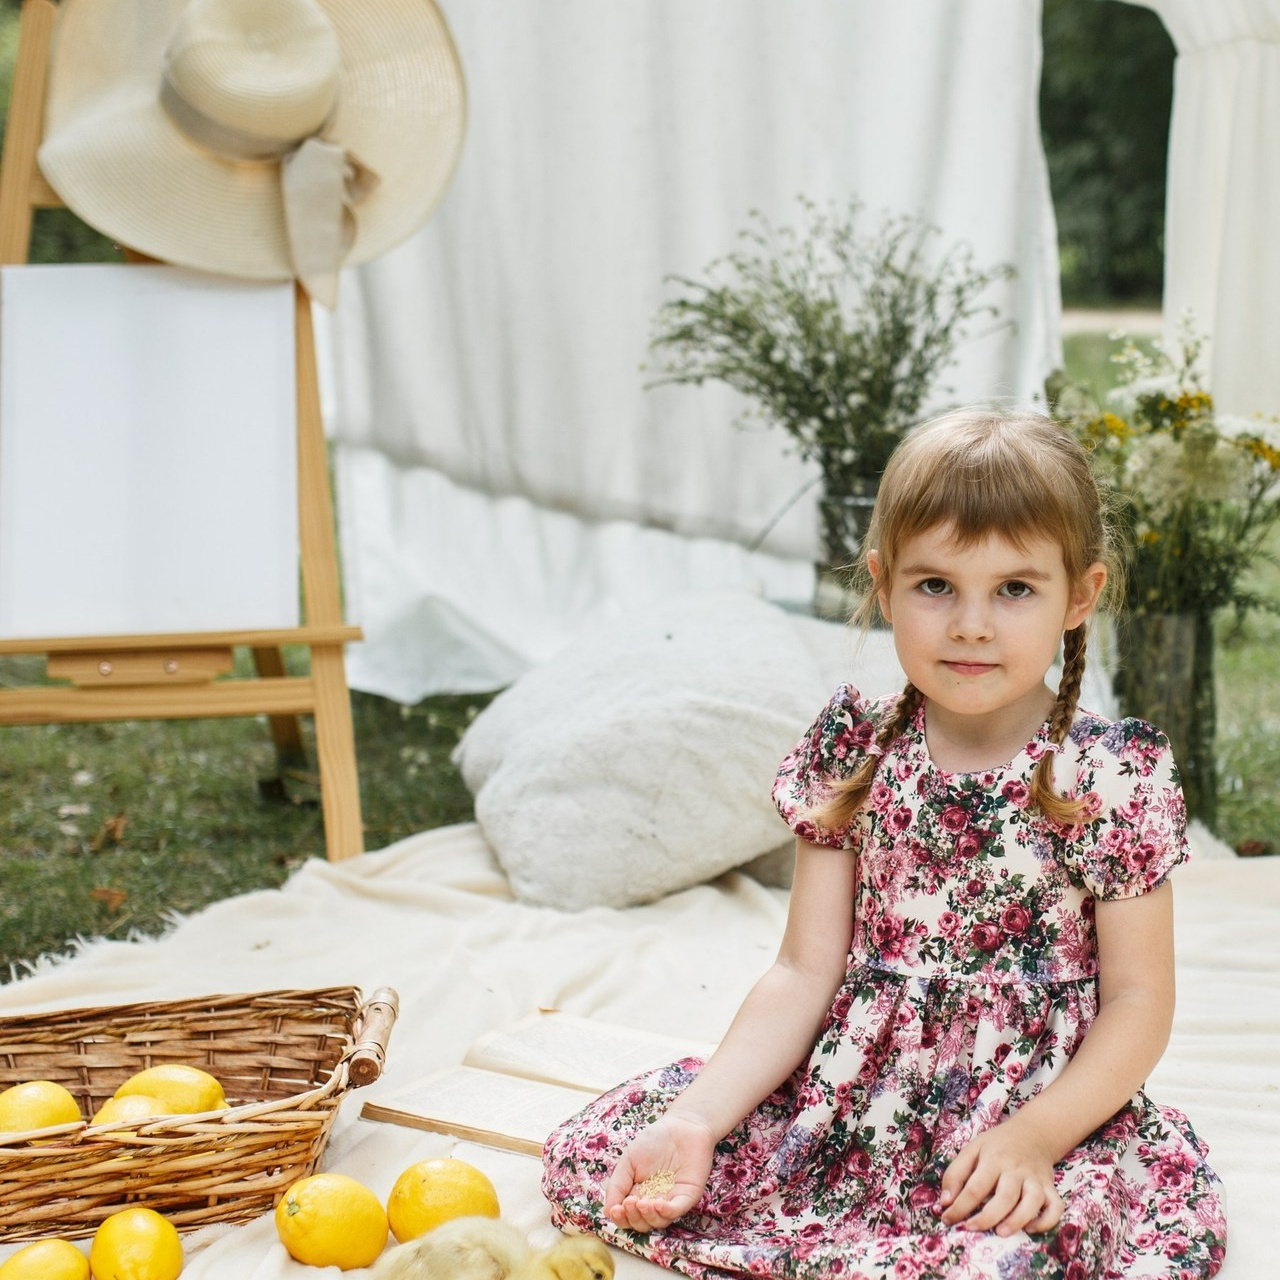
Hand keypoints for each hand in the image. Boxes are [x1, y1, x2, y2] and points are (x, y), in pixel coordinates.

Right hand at [603, 1113, 716, 1233]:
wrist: (681, 1125)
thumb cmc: (654, 1141)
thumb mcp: (628, 1161)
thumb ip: (617, 1185)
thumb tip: (608, 1212)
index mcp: (638, 1195)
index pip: (628, 1218)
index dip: (621, 1219)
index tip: (616, 1209)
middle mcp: (654, 1202)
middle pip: (642, 1224)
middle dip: (633, 1218)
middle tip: (629, 1202)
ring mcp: (672, 1200)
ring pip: (659, 1222)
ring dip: (648, 1217)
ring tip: (641, 1202)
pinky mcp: (687, 1196)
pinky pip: (677, 1211)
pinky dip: (666, 1212)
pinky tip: (657, 1204)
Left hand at [939, 1118, 1064, 1236]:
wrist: (1032, 1134)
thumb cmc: (996, 1145)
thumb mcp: (972, 1150)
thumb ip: (955, 1174)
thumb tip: (945, 1202)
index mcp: (993, 1159)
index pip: (975, 1186)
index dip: (960, 1206)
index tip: (947, 1219)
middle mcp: (1016, 1169)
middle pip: (1005, 1196)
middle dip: (987, 1217)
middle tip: (970, 1228)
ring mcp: (1036, 1179)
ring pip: (1032, 1202)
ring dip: (1017, 1220)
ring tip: (1001, 1232)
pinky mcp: (1051, 1188)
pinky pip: (1056, 1207)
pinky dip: (1046, 1221)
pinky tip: (1031, 1229)